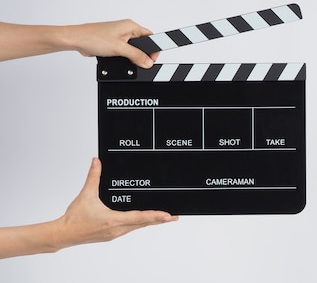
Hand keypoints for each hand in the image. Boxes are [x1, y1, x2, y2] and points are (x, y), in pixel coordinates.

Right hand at [52, 158, 176, 247]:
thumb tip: (97, 161)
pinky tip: (144, 220)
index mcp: (113, 220)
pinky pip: (130, 228)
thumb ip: (93, 177)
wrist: (63, 234)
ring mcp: (115, 233)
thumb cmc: (74, 218)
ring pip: (138, 227)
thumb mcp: (86, 195)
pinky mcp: (112, 234)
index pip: (139, 217)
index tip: (168, 216)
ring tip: (164, 218)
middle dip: (159, 220)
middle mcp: (117, 229)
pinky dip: (140, 223)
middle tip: (173, 217)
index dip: (155, 216)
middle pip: (143, 223)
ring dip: (150, 222)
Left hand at [66, 20, 158, 67]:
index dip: (154, 49)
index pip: (151, 36)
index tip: (152, 59)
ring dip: (133, 56)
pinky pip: (125, 51)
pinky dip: (125, 57)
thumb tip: (147, 62)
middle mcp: (126, 29)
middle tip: (140, 62)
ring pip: (134, 49)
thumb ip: (136, 55)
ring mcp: (120, 36)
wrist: (75, 40)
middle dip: (143, 54)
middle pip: (144, 44)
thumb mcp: (119, 48)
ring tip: (127, 59)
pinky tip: (120, 60)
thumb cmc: (92, 37)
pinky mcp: (113, 43)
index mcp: (131, 26)